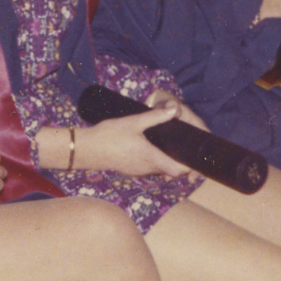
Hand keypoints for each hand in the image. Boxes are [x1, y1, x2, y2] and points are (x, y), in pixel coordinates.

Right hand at [70, 103, 200, 179]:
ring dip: (165, 161)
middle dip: (178, 162)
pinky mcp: (130, 170)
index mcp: (151, 157)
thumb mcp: (133, 122)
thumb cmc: (109, 135)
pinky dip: (154, 162)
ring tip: (167, 147)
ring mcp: (138, 171)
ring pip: (159, 170)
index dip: (188, 166)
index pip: (177, 170)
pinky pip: (148, 169)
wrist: (87, 149)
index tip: (193, 157)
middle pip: (170, 170)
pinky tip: (149, 149)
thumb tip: (174, 109)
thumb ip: (155, 116)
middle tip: (183, 148)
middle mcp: (146, 168)